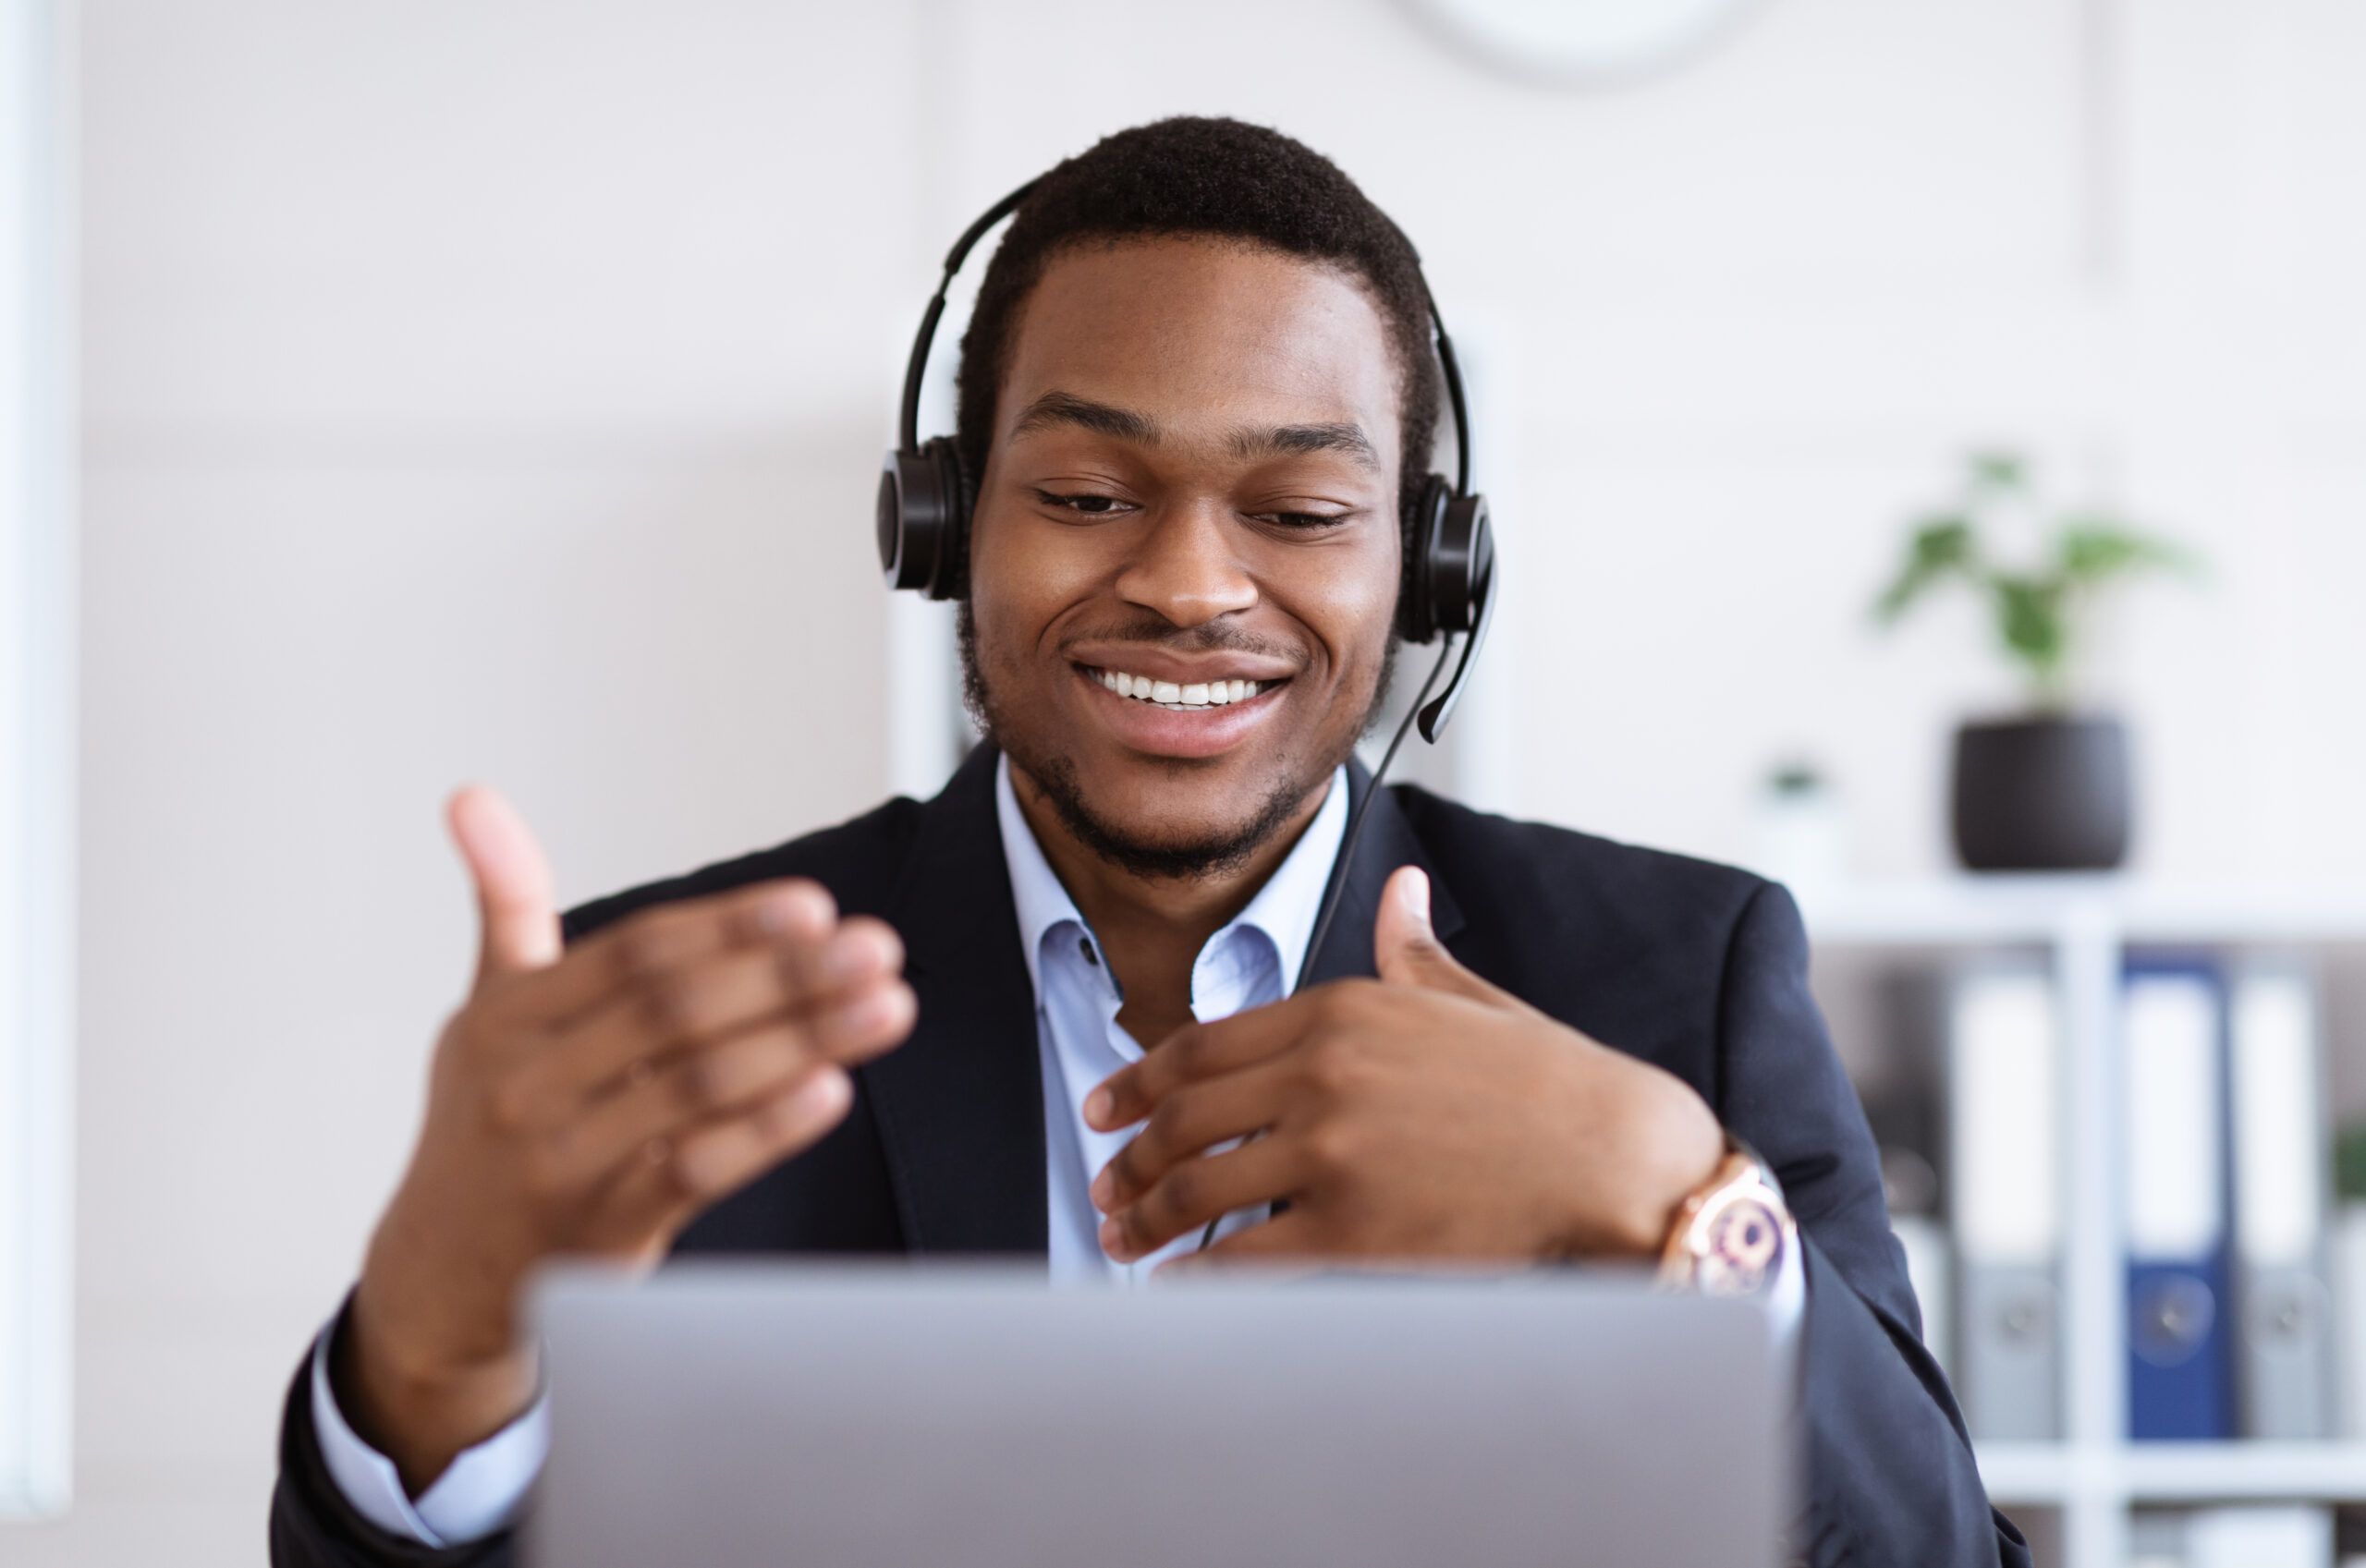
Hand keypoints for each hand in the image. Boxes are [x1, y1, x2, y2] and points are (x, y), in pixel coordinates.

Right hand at [344, 787, 914, 1489]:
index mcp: (505, 1020)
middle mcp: (525, 1086)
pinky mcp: (598, 1234)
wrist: (440, 1278)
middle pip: (679, 1010)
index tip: (816, 907)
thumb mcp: (484, 1013)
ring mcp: (561, 1163)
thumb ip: (506, 905)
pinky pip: (696, 1171)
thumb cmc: (487, 1125)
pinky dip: (769, 1130)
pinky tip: (832, 1092)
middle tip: (876, 948)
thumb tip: (473, 796)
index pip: (636, 953)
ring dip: (806, 1040)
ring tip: (886, 1008)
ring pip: (700, 1085)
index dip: (732, 925)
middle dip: (789, 974)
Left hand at [1084, 865, 1722, 1270]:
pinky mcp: (1354, 1232)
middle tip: (1107, 1184)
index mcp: (1341, 1009)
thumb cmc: (1551, 1083)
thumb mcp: (1470, 999)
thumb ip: (1413, 951)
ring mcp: (1333, 1154)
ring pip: (1199, 1189)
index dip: (1137, 1082)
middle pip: (1184, 1119)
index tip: (1106, 1107)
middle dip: (1130, 1157)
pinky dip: (1195, 1276)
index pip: (1201, 1047)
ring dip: (1147, 1217)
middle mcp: (1322, 1074)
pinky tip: (1174, 1285)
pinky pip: (1244, 1260)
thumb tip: (1403, 891)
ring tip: (1124, 1237)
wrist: (1618, 1156)